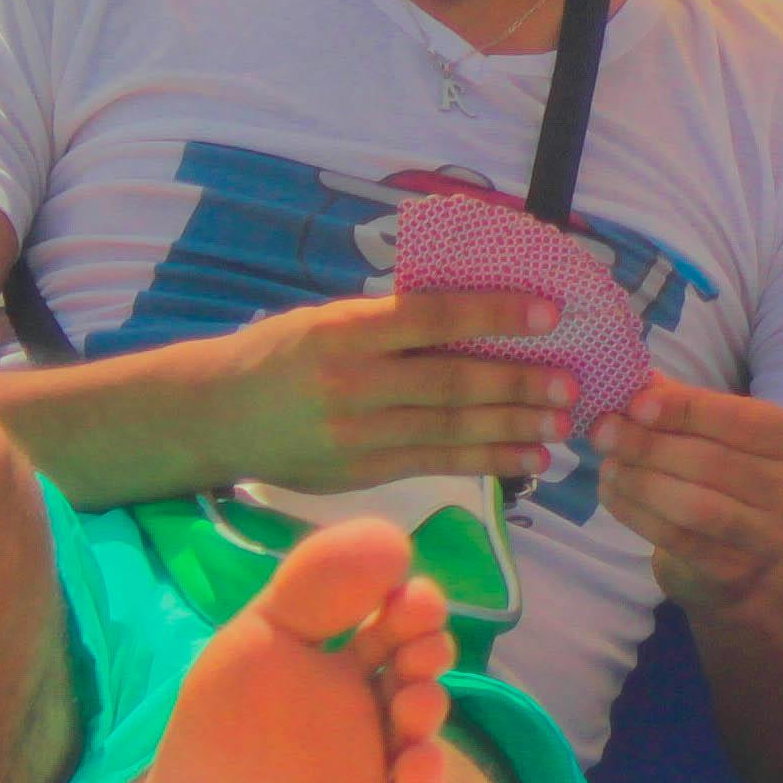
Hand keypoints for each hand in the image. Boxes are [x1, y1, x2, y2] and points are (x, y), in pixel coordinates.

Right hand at [172, 290, 574, 486]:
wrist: (211, 416)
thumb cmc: (276, 355)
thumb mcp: (323, 320)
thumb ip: (388, 322)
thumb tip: (474, 314)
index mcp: (343, 331)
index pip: (430, 317)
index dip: (494, 314)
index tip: (548, 310)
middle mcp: (352, 383)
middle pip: (451, 382)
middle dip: (518, 383)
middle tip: (570, 382)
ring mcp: (357, 434)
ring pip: (450, 429)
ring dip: (513, 428)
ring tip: (561, 424)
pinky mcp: (361, 472)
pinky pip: (436, 464)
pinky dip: (487, 462)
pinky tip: (527, 460)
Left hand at [588, 378, 782, 618]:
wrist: (755, 556)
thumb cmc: (737, 475)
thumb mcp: (726, 432)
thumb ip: (689, 404)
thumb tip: (639, 385)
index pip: (742, 420)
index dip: (685, 409)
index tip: (635, 404)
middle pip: (712, 462)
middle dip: (649, 444)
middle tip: (605, 431)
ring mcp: (773, 537)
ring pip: (693, 505)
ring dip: (639, 481)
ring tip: (607, 464)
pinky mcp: (737, 570)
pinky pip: (675, 538)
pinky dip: (635, 513)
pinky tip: (612, 493)